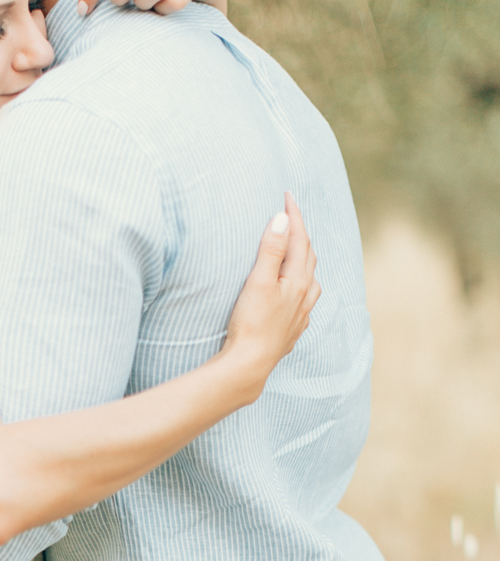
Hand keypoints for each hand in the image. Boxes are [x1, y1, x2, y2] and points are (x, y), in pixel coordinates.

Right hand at [223, 194, 320, 393]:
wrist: (249, 366)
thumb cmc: (252, 324)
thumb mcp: (258, 281)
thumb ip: (271, 250)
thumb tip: (282, 219)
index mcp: (299, 281)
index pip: (299, 239)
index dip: (293, 215)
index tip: (287, 195)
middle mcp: (305, 296)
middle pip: (308, 256)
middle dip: (301, 233)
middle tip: (290, 216)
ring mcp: (299, 314)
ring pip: (310, 279)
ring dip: (305, 260)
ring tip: (297, 251)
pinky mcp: (290, 330)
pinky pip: (304, 300)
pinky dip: (301, 285)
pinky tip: (295, 292)